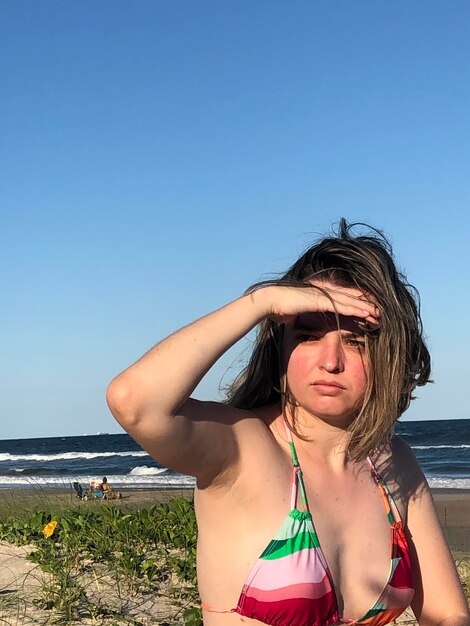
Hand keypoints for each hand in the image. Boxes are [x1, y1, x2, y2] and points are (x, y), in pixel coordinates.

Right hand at [256, 283, 379, 325]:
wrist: (268, 302)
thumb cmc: (277, 309)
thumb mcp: (292, 315)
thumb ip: (298, 316)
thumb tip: (295, 321)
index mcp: (318, 297)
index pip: (341, 301)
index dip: (354, 307)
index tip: (366, 314)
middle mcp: (323, 294)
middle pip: (348, 300)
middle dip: (364, 306)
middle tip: (379, 313)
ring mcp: (322, 295)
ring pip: (349, 301)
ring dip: (364, 307)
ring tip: (378, 313)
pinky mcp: (320, 300)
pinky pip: (342, 305)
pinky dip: (355, 309)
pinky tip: (366, 313)